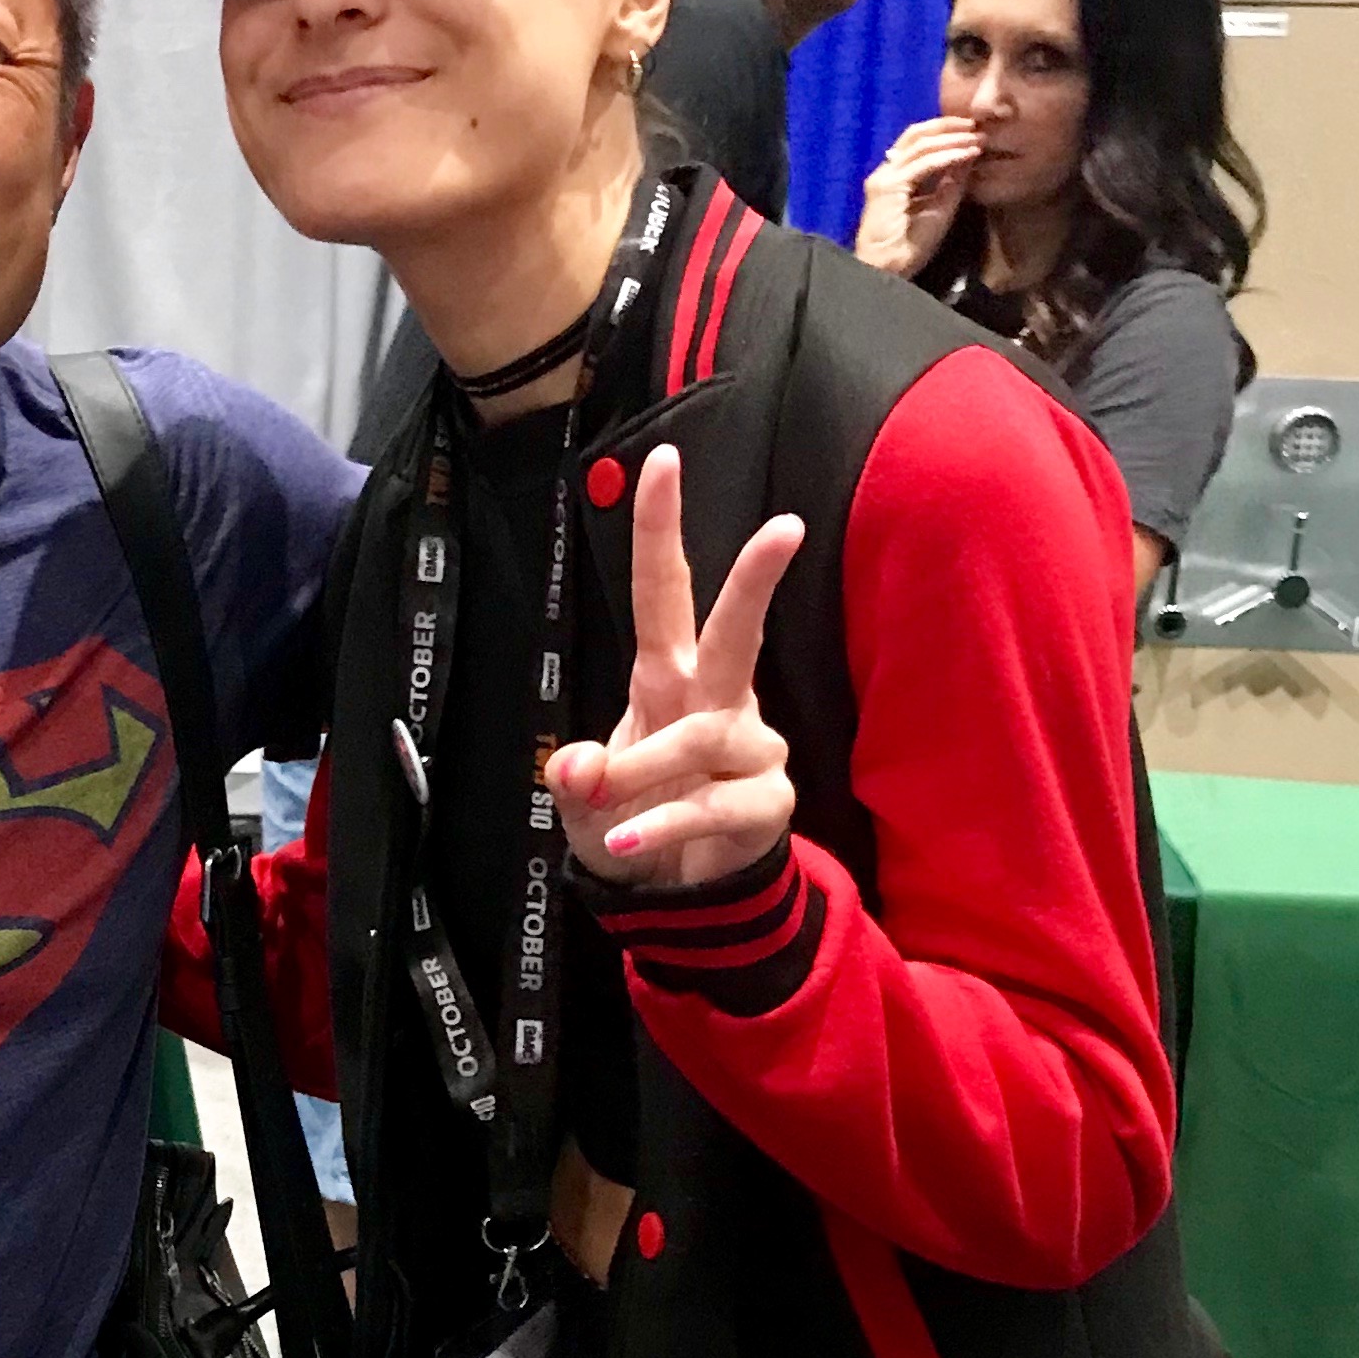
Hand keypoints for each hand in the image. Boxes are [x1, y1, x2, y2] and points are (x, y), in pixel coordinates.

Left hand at [544, 444, 797, 892]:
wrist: (675, 895)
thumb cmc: (631, 820)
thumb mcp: (581, 802)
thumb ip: (573, 780)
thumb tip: (575, 764)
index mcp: (667, 676)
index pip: (664, 593)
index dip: (660, 530)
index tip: (663, 462)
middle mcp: (715, 700)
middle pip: (737, 631)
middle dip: (755, 579)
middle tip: (785, 526)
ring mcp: (748, 747)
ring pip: (702, 738)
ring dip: (646, 770)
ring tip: (607, 803)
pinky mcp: (767, 800)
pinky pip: (713, 805)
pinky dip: (666, 823)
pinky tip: (629, 841)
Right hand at [854, 116, 982, 275]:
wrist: (889, 270)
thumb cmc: (910, 246)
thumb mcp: (939, 208)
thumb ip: (951, 181)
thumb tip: (969, 155)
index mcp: (894, 176)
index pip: (917, 142)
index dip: (944, 132)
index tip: (971, 131)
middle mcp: (886, 171)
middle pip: (916, 134)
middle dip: (947, 126)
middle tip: (975, 125)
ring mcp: (885, 177)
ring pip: (920, 144)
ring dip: (952, 139)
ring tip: (976, 138)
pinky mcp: (888, 187)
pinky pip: (923, 163)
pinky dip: (948, 155)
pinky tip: (967, 153)